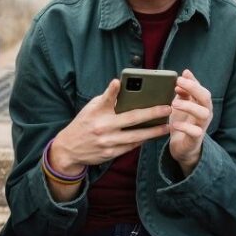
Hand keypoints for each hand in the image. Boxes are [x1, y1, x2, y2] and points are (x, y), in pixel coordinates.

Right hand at [51, 79, 170, 172]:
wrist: (68, 149)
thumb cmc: (84, 124)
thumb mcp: (90, 109)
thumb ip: (107, 101)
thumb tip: (126, 92)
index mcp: (96, 112)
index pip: (105, 99)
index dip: (111, 91)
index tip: (117, 82)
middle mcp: (102, 126)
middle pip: (131, 119)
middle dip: (151, 113)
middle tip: (167, 108)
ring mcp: (107, 141)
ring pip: (136, 136)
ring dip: (153, 132)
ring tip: (167, 126)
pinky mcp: (110, 153)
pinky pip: (131, 146)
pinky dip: (143, 140)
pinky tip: (154, 136)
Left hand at [168, 69, 212, 174]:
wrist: (183, 147)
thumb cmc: (183, 123)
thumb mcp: (182, 104)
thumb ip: (184, 91)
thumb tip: (185, 74)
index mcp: (202, 105)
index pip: (202, 89)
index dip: (193, 82)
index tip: (180, 76)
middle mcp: (205, 113)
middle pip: (206, 98)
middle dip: (193, 89)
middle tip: (178, 83)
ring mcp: (202, 126)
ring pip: (204, 114)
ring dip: (189, 106)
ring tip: (174, 103)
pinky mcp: (196, 139)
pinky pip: (195, 132)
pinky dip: (185, 127)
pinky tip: (175, 124)